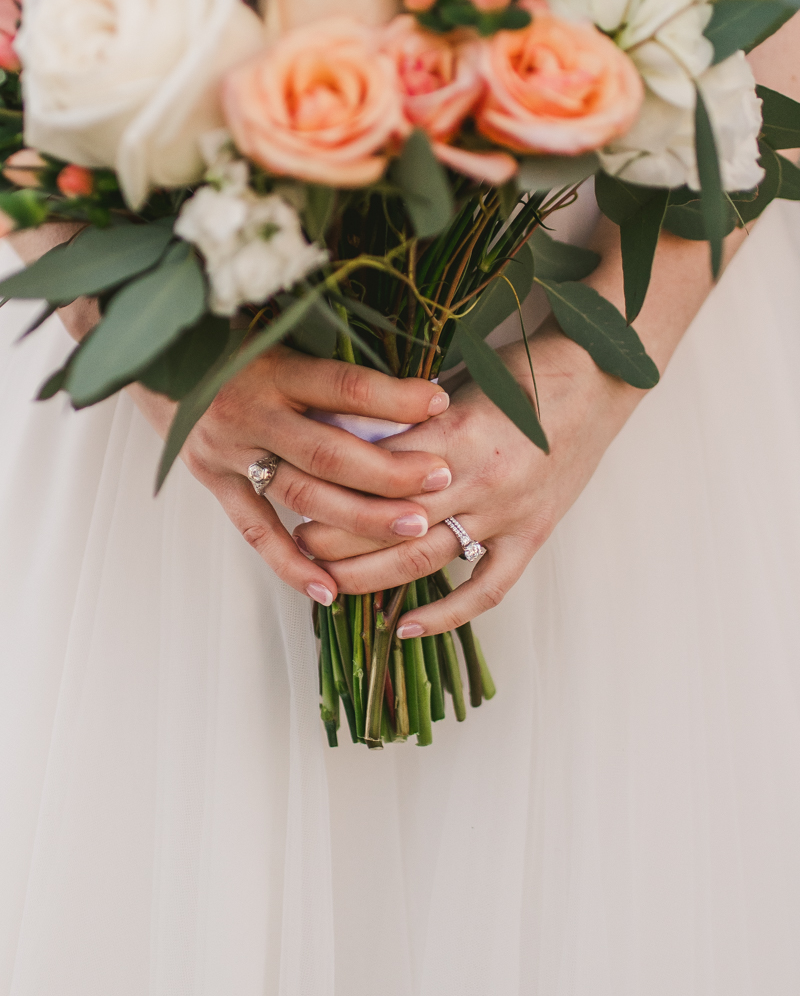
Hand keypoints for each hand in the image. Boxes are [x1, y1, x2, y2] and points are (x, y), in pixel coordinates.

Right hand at [127, 344, 452, 605]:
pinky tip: (329, 588)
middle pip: (329, 451)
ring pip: (301, 495)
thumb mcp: (273, 330)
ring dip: (360, 517)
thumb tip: (403, 384)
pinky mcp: (213, 480)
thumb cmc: (226, 335)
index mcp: (270, 367)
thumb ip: (326, 361)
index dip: (395, 397)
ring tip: (413, 528)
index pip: (343, 386)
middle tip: (441, 480)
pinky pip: (255, 530)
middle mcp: (248, 413)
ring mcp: (228, 452)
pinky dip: (291, 562)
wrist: (148, 349)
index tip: (440, 402)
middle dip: (390, 471)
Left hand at [295, 319, 642, 633]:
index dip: (330, 487)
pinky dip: (447, 615)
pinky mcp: (532, 535)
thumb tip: (349, 433)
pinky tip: (405, 627)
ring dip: (371, 575)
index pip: (374, 471)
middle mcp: (478, 478)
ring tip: (330, 581)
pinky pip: (487, 587)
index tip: (294, 492)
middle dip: (335, 537)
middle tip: (297, 540)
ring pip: (425, 559)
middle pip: (388, 522)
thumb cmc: (527, 368)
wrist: (601, 377)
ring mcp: (508, 513)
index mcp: (454, 430)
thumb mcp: (459, 379)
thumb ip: (409, 414)